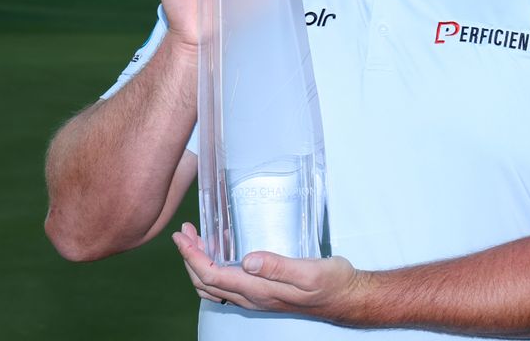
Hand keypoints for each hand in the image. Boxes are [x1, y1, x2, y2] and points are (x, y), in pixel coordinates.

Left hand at [172, 222, 366, 321]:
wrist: (347, 296)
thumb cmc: (332, 283)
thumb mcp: (309, 272)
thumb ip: (278, 267)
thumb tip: (248, 260)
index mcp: (258, 291)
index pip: (212, 276)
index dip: (192, 257)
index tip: (182, 238)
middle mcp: (253, 297)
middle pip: (206, 282)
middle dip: (189, 258)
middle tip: (184, 233)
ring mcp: (257, 296)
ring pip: (214, 285)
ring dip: (199, 262)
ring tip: (195, 239)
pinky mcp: (263, 291)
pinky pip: (229, 281)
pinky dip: (216, 264)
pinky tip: (223, 247)